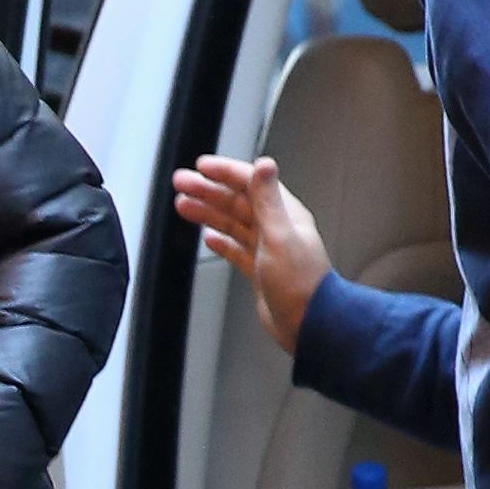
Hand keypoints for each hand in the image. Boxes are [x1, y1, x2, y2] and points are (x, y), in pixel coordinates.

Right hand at [172, 153, 332, 354]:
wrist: (308, 323)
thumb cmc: (301, 283)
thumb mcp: (280, 236)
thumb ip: (268, 200)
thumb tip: (264, 165)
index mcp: (284, 214)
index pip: (250, 184)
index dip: (225, 172)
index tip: (201, 167)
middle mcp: (276, 228)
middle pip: (236, 202)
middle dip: (208, 190)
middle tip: (181, 184)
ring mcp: (266, 249)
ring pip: (232, 223)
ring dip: (207, 213)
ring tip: (183, 206)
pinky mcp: (259, 269)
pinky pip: (236, 249)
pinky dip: (221, 241)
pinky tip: (208, 239)